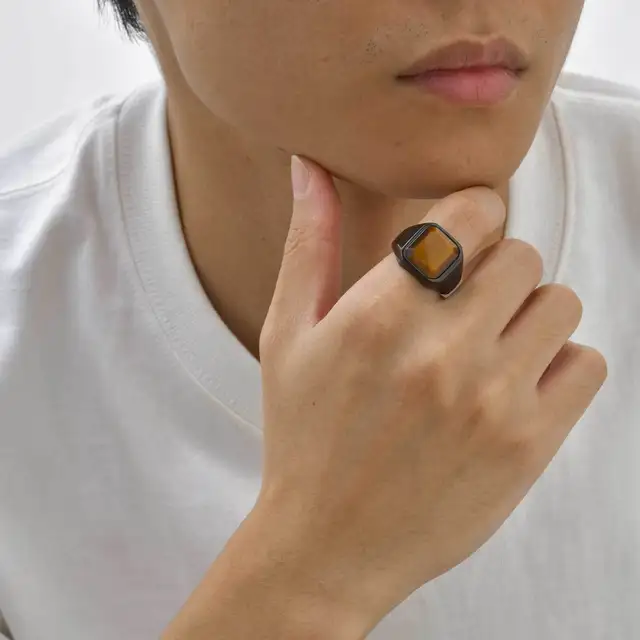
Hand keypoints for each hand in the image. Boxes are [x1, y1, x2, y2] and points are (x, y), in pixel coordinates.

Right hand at [253, 156, 607, 634]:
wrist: (329, 544)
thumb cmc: (302, 436)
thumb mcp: (288, 336)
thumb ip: (308, 242)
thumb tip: (309, 166)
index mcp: (380, 313)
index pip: (475, 212)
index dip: (471, 216)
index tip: (458, 240)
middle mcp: (441, 350)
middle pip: (522, 254)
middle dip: (494, 267)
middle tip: (463, 303)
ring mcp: (492, 400)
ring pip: (558, 302)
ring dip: (527, 312)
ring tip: (488, 344)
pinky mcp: (528, 446)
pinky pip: (586, 364)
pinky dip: (559, 362)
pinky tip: (515, 381)